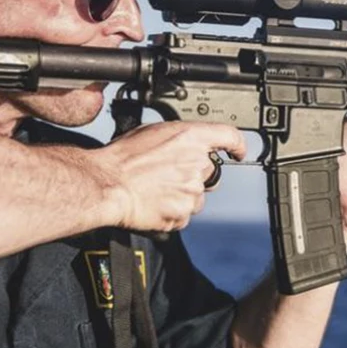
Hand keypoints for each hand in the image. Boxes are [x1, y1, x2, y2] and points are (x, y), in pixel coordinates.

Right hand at [93, 121, 246, 231]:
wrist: (107, 185)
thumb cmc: (122, 158)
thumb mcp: (151, 132)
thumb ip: (177, 138)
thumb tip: (183, 144)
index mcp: (190, 138)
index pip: (229, 137)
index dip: (237, 145)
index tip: (238, 152)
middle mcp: (197, 164)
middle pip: (208, 171)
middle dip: (192, 175)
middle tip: (168, 175)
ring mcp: (192, 191)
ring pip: (196, 196)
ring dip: (181, 196)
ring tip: (156, 190)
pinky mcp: (183, 214)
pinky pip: (183, 215)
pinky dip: (171, 212)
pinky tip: (154, 203)